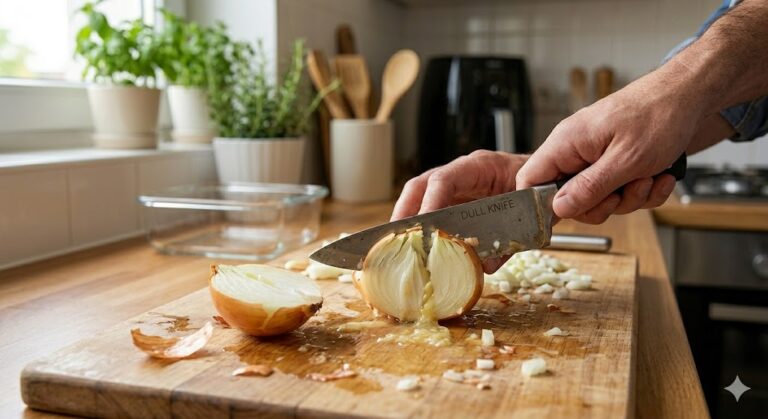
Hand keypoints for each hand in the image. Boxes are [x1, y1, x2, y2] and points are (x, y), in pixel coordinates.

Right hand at [392, 151, 527, 272]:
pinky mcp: (457, 201)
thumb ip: (508, 238)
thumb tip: (483, 265)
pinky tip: (415, 246)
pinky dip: (421, 227)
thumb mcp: (529, 212)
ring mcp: (457, 186)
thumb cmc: (539, 191)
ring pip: (421, 196)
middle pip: (421, 185)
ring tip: (397, 244)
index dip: (429, 203)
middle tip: (395, 237)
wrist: (549, 183)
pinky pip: (432, 210)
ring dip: (407, 220)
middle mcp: (463, 173)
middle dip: (405, 211)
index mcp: (481, 167)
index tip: (422, 227)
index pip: (444, 180)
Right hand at [516, 65, 703, 223]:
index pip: (529, 180)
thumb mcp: (624, 161)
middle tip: (622, 193)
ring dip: (629, 197)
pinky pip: (619, 192)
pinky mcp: (614, 163)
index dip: (541, 204)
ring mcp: (594, 157)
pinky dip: (642, 190)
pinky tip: (658, 176)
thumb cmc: (659, 116)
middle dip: (601, 204)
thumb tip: (557, 208)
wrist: (690, 98)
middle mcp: (575, 150)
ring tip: (648, 177)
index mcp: (566, 144)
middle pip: (567, 198)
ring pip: (598, 199)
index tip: (570, 214)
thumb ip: (588, 188)